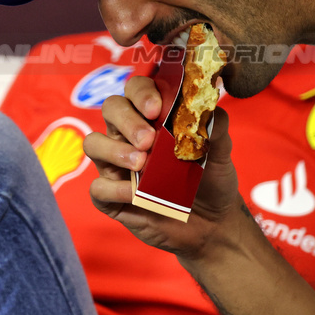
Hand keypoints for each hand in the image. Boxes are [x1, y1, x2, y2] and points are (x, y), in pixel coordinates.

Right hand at [83, 75, 246, 260]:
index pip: (136, 89)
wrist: (213, 224)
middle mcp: (128, 135)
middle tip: (148, 140)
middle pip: (111, 109)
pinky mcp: (112, 197)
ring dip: (114, 150)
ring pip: (93, 143)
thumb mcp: (221, 152)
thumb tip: (210, 104)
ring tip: (140, 164)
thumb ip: (216, 126)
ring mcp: (117, 165)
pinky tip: (136, 195)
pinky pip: (98, 187)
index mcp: (152, 117)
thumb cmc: (211, 180)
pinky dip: (114, 189)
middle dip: (127, 120)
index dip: (141, 93)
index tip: (156, 108)